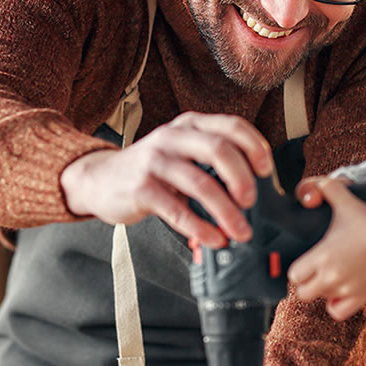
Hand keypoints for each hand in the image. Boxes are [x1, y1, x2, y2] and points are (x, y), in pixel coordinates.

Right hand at [59, 112, 272, 247]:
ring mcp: (155, 161)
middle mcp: (173, 137)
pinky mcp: (141, 189)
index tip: (267, 172)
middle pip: (219, 150)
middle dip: (242, 178)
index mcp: (190, 126)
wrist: (98, 179)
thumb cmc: (150, 169)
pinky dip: (200, 228)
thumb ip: (212, 164)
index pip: (231, 126)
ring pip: (201, 183)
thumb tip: (254, 194)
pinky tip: (213, 239)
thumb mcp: (181, 153)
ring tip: (240, 232)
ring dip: (226, 212)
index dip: (255, 147)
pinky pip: (177, 210)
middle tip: (253, 202)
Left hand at [289, 177, 365, 318]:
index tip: (306, 260)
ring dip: (323, 290)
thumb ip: (322, 188)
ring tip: (332, 275)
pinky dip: (336, 305)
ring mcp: (347, 289)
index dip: (298, 268)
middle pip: (303, 292)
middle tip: (316, 269)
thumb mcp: (345, 199)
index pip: (294, 274)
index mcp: (323, 255)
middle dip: (307, 282)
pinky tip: (341, 291)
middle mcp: (332, 276)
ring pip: (321, 300)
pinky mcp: (361, 296)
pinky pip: (338, 312)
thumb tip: (308, 192)